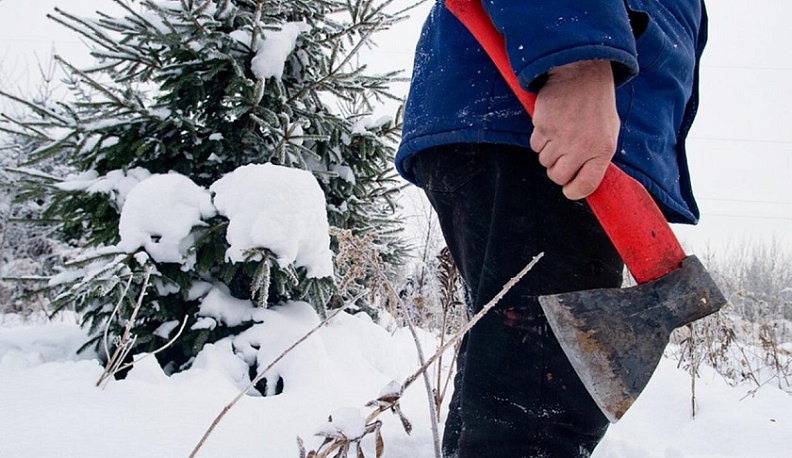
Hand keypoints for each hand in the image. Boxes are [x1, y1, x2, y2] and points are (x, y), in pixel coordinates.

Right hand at [529, 60, 619, 199]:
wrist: (582, 73)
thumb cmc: (596, 105)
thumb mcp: (608, 133)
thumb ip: (596, 159)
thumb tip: (580, 182)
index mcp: (602, 150)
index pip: (584, 185)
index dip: (574, 191)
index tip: (569, 189)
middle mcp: (581, 146)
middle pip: (558, 177)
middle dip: (557, 171)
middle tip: (563, 157)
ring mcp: (561, 136)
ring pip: (544, 161)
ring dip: (549, 152)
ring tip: (560, 133)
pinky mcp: (543, 126)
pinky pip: (535, 145)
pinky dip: (540, 139)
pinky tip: (551, 124)